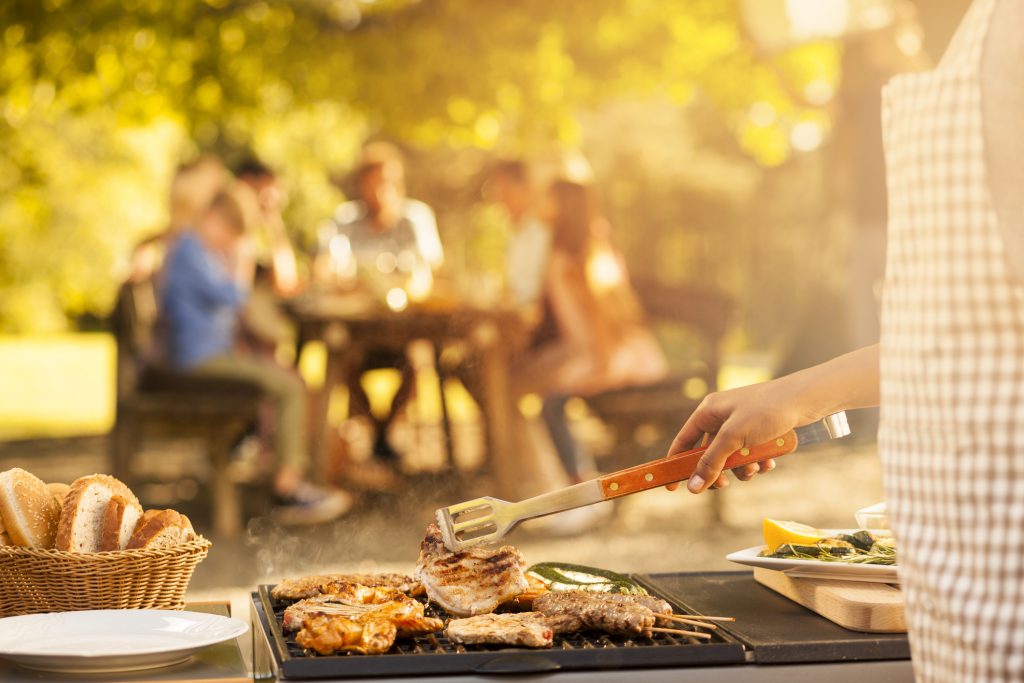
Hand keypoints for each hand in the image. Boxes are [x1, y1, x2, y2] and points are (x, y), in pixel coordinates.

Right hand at [666, 377, 817, 493]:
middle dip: (718, 470)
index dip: (676, 464)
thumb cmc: (767, 410)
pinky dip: (757, 461)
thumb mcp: (734, 438)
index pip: (684, 441)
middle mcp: (722, 416)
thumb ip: (712, 463)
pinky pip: (750, 453)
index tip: (671, 487)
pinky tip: (769, 462)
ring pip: (732, 457)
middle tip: (724, 484)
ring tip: (755, 468)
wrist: (806, 399)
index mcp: (708, 411)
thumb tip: (693, 487)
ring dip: (742, 468)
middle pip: (709, 453)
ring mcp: (741, 423)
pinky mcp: (760, 430)